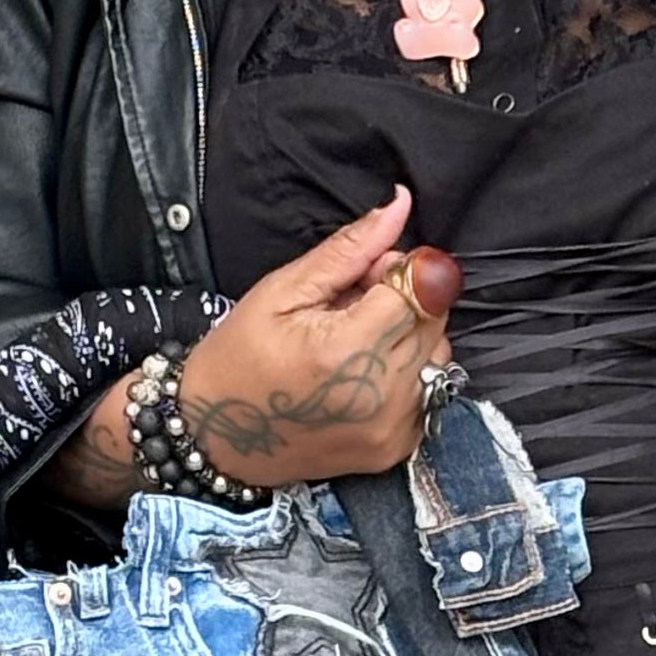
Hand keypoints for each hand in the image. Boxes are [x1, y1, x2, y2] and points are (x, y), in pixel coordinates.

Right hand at [178, 186, 455, 487]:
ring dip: (408, 338)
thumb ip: (349, 250)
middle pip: (433, 320)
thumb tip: (399, 205)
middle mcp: (379, 397)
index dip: (398, 270)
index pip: (421, 288)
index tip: (367, 274)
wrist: (218, 438)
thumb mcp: (283, 291)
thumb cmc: (240, 359)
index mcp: (348, 352)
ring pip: (437, 355)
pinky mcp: (395, 449)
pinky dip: (407, 374)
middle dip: (405, 301)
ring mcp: (390, 429)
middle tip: (354, 308)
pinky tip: (364, 375)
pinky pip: (429, 392)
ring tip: (358, 343)